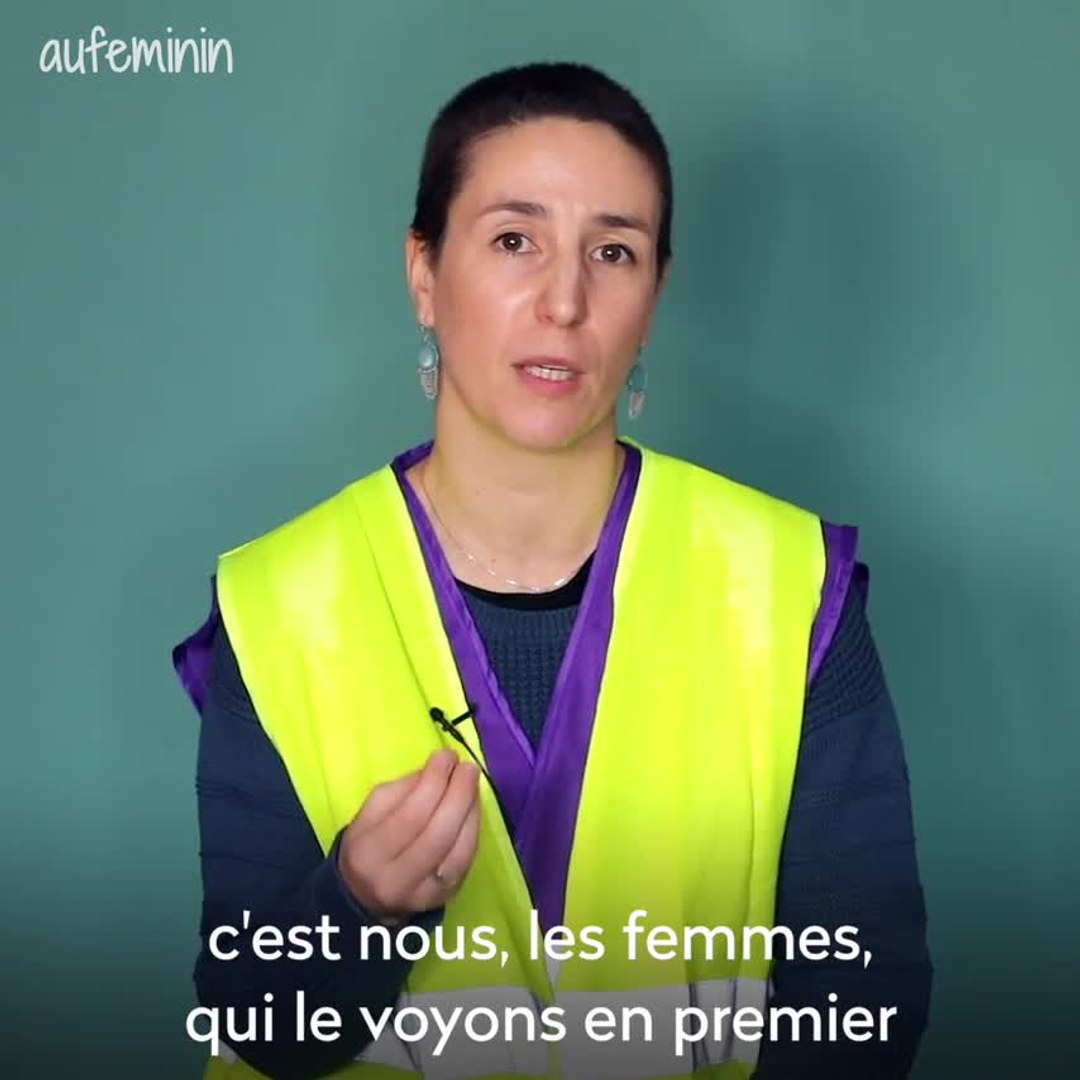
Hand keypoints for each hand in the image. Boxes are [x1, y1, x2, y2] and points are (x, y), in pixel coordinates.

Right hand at [337, 748, 480, 923]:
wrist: (367, 898)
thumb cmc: (369, 844)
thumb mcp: (372, 812)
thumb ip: (403, 789)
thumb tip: (439, 770)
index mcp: (368, 852)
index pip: (410, 815)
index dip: (433, 782)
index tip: (446, 756)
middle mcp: (395, 879)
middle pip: (438, 834)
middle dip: (458, 795)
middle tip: (467, 768)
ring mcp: (423, 894)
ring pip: (458, 850)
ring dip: (471, 811)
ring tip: (472, 784)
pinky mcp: (445, 898)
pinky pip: (466, 861)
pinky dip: (474, 830)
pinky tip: (473, 809)